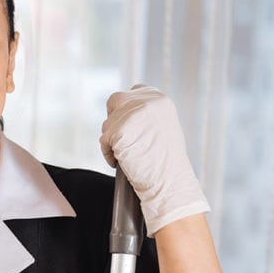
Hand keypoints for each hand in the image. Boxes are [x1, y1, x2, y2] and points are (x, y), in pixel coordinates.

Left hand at [99, 85, 209, 234]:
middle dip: (113, 117)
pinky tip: (118, 163)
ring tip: (126, 155)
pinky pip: (103, 141)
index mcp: (160, 99)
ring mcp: (131, 115)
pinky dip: (108, 153)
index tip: (127, 122)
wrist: (170, 181)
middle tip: (118, 137)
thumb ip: (147, 115)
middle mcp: (146, 102)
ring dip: (111, 139)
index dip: (128, 106)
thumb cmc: (169, 162)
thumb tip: (126, 114)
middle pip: (116, 100)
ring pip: (107, 123)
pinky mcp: (118, 131)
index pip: (135, 91)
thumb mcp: (164, 127)